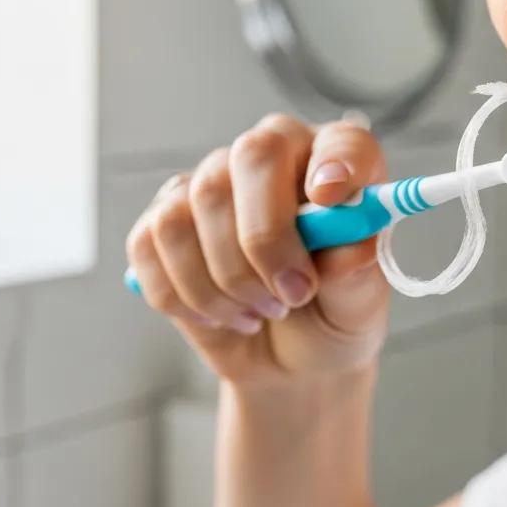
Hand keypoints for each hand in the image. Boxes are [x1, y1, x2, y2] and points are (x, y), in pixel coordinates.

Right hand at [125, 112, 391, 387]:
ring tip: (259, 312)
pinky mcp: (161, 223)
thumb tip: (346, 245)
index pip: (341, 143)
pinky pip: (148, 245)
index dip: (335, 163)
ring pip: (189, 210)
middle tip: (292, 296)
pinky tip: (219, 314)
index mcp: (337, 167)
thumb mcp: (359, 307)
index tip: (329, 196)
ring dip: (223, 281)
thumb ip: (354, 271)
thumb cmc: (329, 318)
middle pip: (250, 158)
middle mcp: (269, 160)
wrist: (288, 362)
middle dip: (265, 238)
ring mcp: (209, 186)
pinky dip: (183, 296)